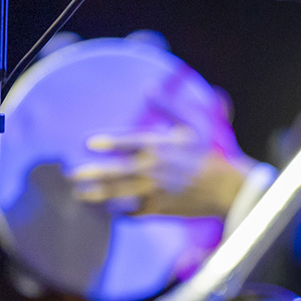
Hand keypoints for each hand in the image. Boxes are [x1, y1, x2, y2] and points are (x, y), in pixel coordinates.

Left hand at [70, 86, 258, 217]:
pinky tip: (108, 211)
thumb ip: (170, 106)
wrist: (229, 188)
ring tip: (80, 195)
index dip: (106, 142)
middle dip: (91, 173)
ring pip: (118, 194)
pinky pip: (132, 212)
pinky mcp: (159, 209)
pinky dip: (118, 212)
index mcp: (160, 146)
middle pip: (114, 171)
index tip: (89, 143)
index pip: (126, 142)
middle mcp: (153, 169)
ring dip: (97, 195)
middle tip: (72, 174)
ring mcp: (154, 191)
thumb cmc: (213, 152)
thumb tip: (150, 89)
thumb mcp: (195, 123)